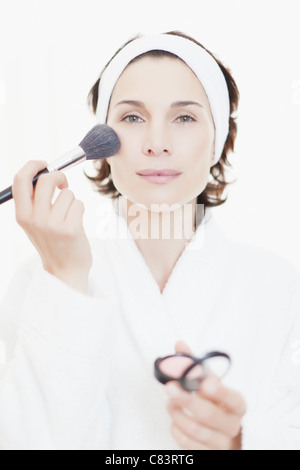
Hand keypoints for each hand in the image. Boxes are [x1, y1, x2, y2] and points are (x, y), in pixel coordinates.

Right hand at [12, 160, 92, 292]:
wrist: (65, 270)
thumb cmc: (52, 242)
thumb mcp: (34, 223)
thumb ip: (35, 200)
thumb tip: (44, 172)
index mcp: (22, 215)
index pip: (21, 180)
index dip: (33, 166)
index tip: (44, 164)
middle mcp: (34, 219)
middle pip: (47, 180)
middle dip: (60, 177)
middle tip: (64, 184)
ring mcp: (52, 225)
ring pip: (68, 193)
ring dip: (72, 201)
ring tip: (69, 217)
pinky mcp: (71, 229)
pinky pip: (79, 204)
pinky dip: (80, 210)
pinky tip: (76, 224)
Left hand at [165, 341, 246, 449]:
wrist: (223, 436)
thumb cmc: (215, 404)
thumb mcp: (209, 384)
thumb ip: (196, 365)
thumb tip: (179, 344)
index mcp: (237, 405)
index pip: (233, 398)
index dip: (220, 392)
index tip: (206, 384)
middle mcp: (232, 425)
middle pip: (210, 414)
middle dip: (188, 400)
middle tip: (170, 387)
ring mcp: (221, 442)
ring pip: (198, 430)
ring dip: (178, 414)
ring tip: (168, 401)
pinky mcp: (208, 454)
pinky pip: (190, 445)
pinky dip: (178, 430)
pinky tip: (173, 419)